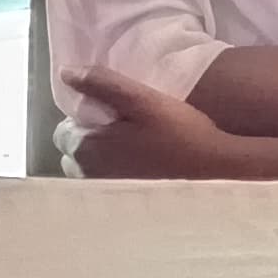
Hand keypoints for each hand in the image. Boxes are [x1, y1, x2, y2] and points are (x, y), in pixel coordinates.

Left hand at [66, 67, 262, 180]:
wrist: (214, 170)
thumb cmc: (177, 132)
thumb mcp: (140, 98)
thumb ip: (100, 83)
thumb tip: (65, 72)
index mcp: (84, 149)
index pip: (62, 131)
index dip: (84, 117)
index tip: (112, 112)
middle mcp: (87, 177)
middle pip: (73, 153)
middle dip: (88, 139)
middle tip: (122, 127)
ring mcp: (104, 194)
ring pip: (88, 172)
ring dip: (101, 158)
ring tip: (132, 146)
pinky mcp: (122, 205)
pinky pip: (105, 187)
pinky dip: (114, 175)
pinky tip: (141, 166)